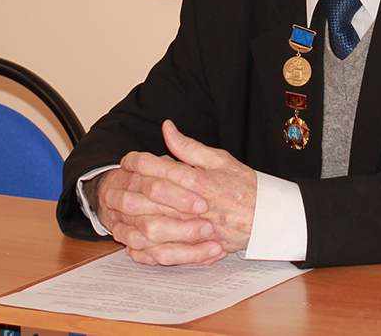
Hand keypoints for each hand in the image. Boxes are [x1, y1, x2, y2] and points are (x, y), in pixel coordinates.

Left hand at [95, 120, 257, 265]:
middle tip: (113, 183)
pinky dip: (144, 247)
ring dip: (130, 218)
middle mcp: (193, 205)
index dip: (137, 160)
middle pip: (150, 196)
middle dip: (127, 188)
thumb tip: (167, 127)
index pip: (159, 167)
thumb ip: (189, 146)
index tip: (127, 159)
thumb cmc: (244, 187)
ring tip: (117, 210)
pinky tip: (132, 239)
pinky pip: (163, 252)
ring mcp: (193, 229)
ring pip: (152, 226)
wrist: (267, 219)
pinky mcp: (195, 247)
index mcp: (198, 180)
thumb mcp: (219, 159)